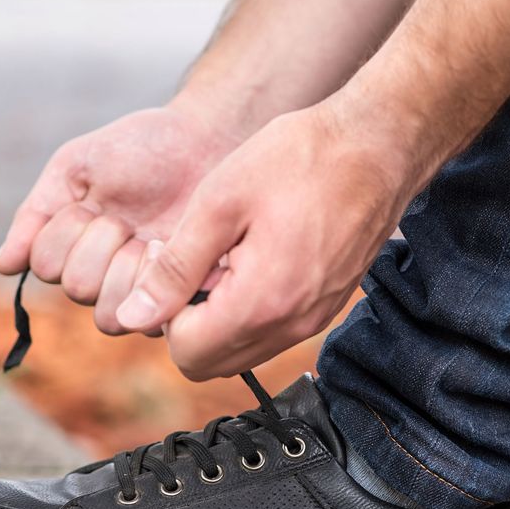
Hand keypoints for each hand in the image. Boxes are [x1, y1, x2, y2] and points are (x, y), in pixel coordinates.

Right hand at [0, 103, 241, 334]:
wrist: (203, 142)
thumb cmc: (137, 150)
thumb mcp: (74, 168)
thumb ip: (35, 216)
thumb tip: (3, 266)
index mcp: (71, 247)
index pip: (45, 266)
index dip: (66, 234)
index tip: (92, 203)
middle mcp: (101, 276)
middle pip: (78, 289)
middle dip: (101, 245)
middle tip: (125, 218)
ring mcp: (139, 292)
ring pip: (110, 315)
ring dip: (128, 269)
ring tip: (149, 237)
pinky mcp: (176, 302)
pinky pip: (153, 319)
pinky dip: (159, 280)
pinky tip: (170, 249)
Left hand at [114, 101, 416, 379]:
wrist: (377, 145)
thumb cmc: (300, 160)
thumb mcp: (219, 203)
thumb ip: (174, 268)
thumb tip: (132, 317)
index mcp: (261, 303)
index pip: (184, 351)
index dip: (166, 309)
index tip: (174, 258)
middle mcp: (290, 326)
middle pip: (209, 363)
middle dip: (188, 321)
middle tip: (196, 260)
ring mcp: (311, 322)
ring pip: (238, 353)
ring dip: (216, 317)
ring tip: (226, 255)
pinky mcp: (323, 310)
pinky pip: (268, 334)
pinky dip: (247, 311)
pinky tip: (252, 258)